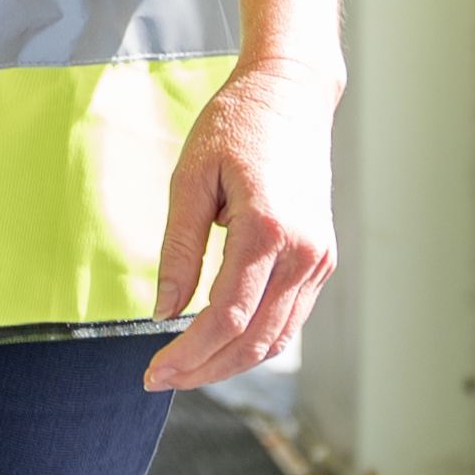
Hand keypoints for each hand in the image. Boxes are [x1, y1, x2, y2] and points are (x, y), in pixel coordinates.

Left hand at [142, 58, 340, 392]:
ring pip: (276, 339)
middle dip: (204, 370)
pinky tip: (219, 344)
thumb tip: (163, 312)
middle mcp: (304, 253)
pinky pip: (290, 319)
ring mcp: (319, 260)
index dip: (187, 355)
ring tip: (185, 368)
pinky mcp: (322, 260)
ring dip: (230, 363)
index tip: (152, 373)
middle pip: (253, 340)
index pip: (225, 317)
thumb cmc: (235, 125)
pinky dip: (255, 341)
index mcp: (268, 229)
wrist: (292, 94)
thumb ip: (178, 250)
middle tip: (160, 379)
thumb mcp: (190, 178)